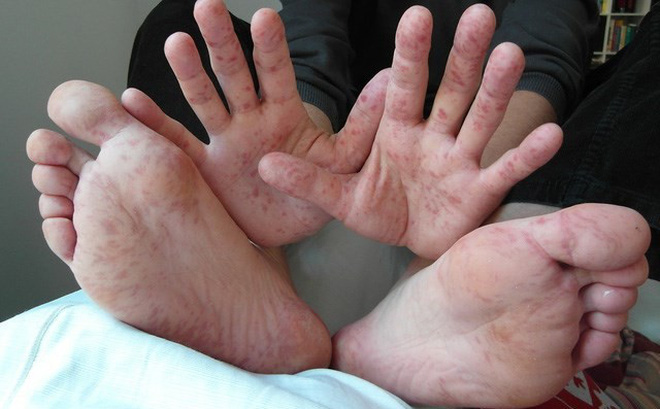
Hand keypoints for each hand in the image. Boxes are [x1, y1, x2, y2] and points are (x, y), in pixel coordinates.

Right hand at [122, 0, 387, 246]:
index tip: (266, 16)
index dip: (271, 48)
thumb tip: (391, 78)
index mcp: (284, 115)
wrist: (287, 228)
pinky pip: (177, 144)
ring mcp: (223, 142)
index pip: (278, 74)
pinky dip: (155, 125)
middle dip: (223, 43)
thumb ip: (363, 125)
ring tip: (176, 42)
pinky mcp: (203, 169)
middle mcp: (250, 121)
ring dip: (189, 73)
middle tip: (208, 6)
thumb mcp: (343, 161)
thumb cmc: (316, 192)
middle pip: (235, 76)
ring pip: (204, 101)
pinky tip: (132, 102)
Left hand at [259, 5, 562, 258]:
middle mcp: (434, 136)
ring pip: (481, 119)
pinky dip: (526, 156)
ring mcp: (461, 161)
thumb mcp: (339, 197)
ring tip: (513, 55)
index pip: (404, 86)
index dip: (410, 54)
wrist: (412, 241)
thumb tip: (262, 164)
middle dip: (463, 56)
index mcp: (397, 131)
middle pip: (451, 91)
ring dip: (497, 90)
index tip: (416, 15)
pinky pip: (505, 170)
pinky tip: (552, 134)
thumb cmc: (380, 211)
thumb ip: (307, 180)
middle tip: (479, 14)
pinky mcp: (481, 192)